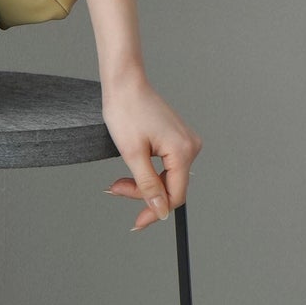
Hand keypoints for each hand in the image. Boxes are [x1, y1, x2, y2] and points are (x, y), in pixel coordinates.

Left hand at [100, 74, 202, 231]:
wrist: (124, 83)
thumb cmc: (126, 111)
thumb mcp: (132, 154)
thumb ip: (148, 185)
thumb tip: (161, 210)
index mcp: (182, 151)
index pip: (175, 196)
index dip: (155, 211)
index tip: (137, 222)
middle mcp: (190, 146)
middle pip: (170, 187)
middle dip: (143, 193)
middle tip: (115, 188)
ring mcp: (185, 141)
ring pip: (167, 177)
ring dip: (143, 183)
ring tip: (119, 180)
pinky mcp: (177, 138)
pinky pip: (166, 165)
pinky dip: (148, 171)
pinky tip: (133, 167)